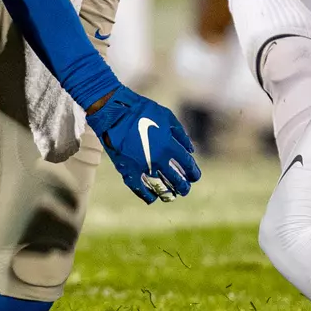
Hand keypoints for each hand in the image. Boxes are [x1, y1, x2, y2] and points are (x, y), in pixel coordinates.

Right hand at [86, 86, 200, 203]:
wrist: (115, 113)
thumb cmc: (142, 111)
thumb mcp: (166, 117)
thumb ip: (180, 134)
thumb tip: (190, 150)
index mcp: (169, 145)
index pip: (187, 164)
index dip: (193, 172)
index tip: (195, 177)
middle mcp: (158, 159)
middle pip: (176, 179)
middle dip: (183, 186)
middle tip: (185, 190)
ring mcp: (142, 166)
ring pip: (159, 186)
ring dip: (168, 193)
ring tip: (172, 196)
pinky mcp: (127, 170)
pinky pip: (139, 188)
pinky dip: (146, 195)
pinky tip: (152, 199)